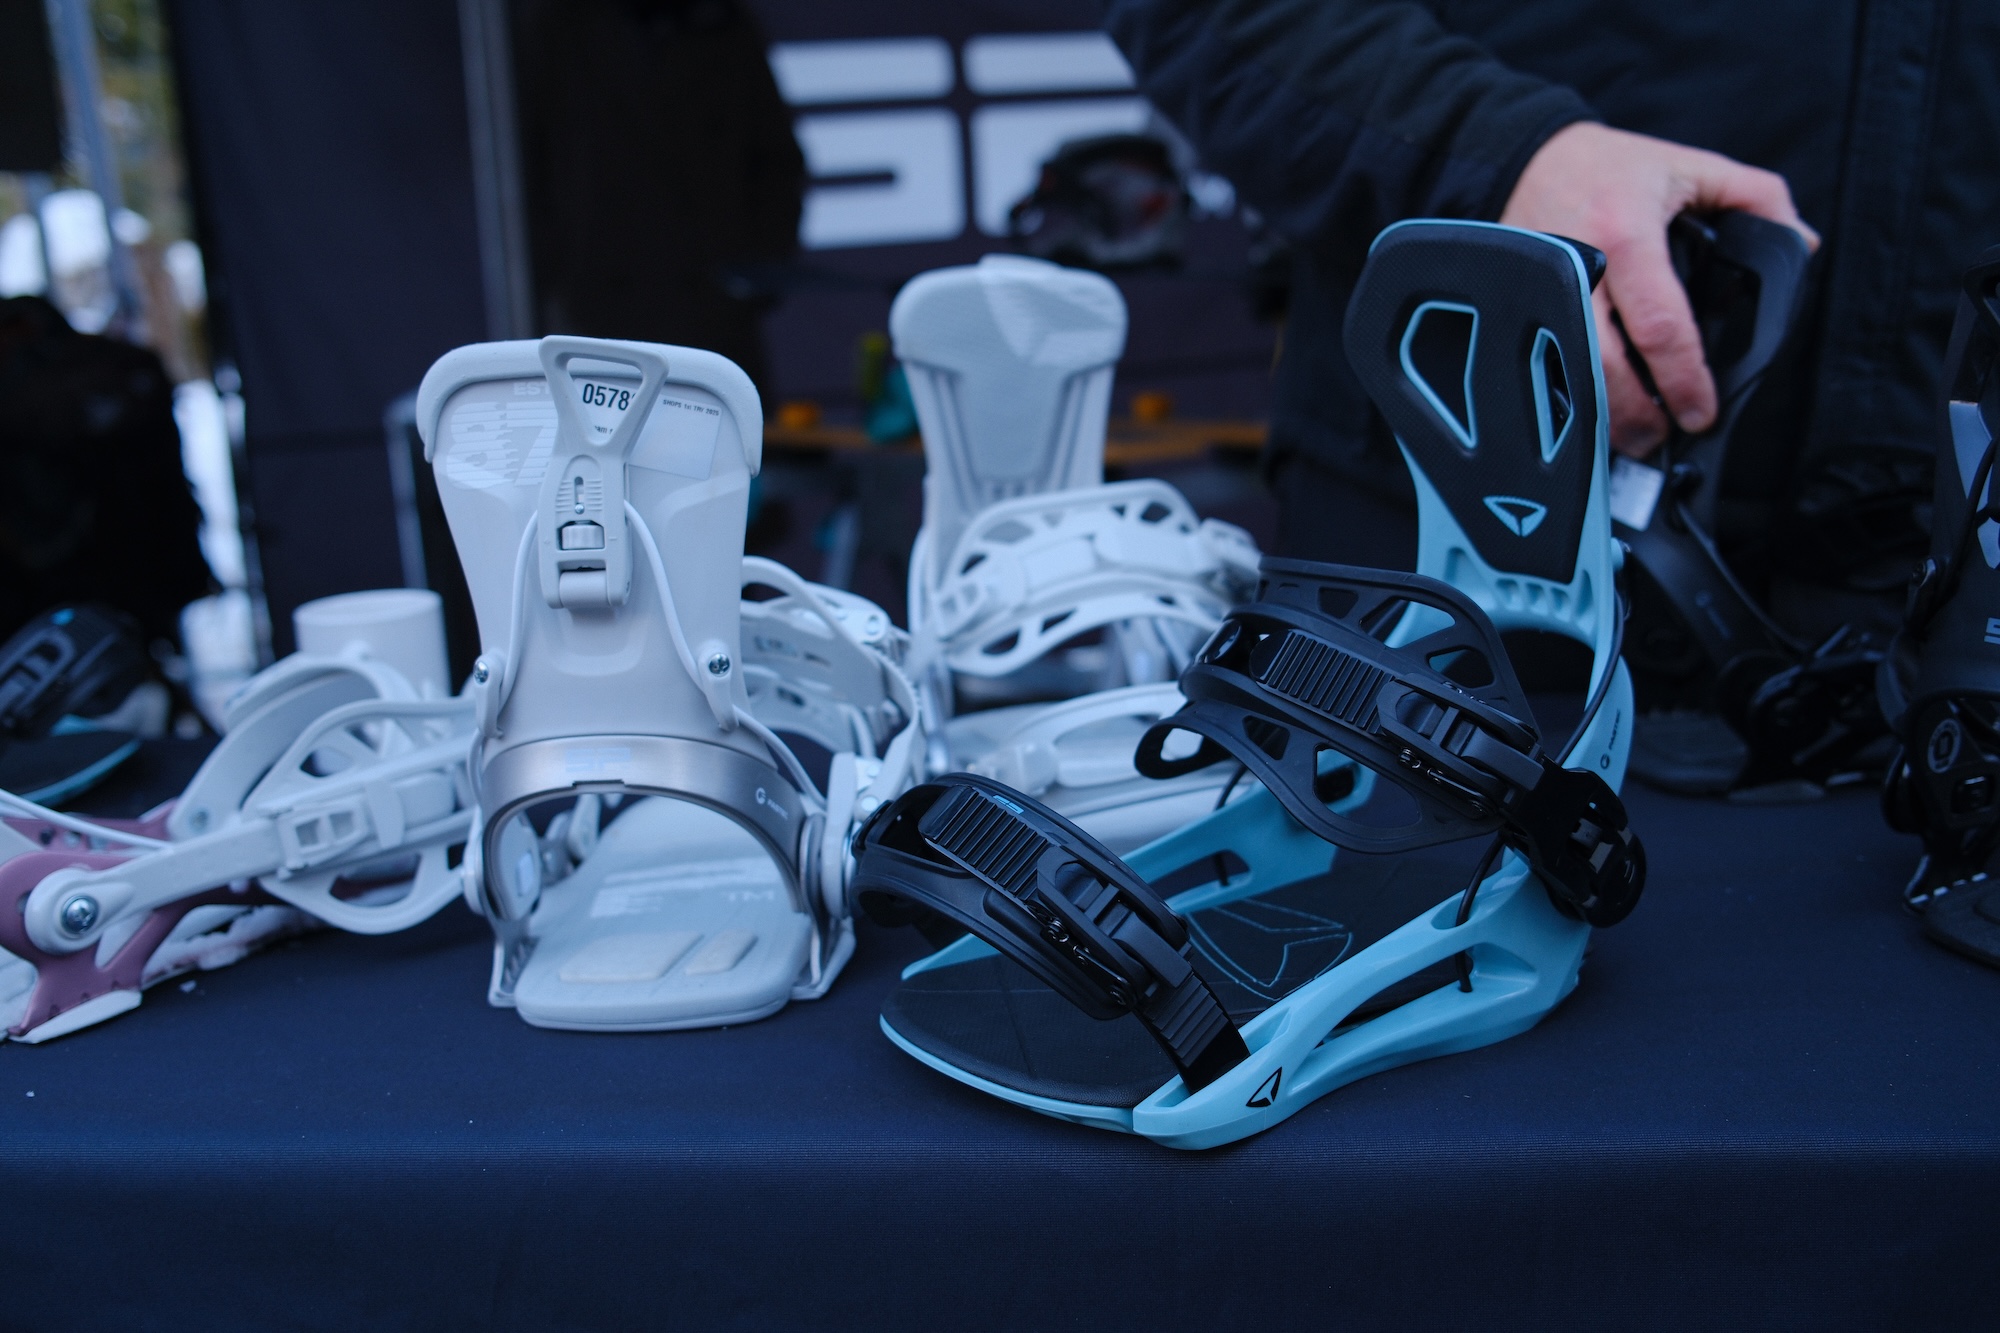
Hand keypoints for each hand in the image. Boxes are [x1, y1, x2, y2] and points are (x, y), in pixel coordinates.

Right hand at [1499, 122, 1818, 456]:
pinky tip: (1593, 409)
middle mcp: (1575, 267)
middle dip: (1638, 414)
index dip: (1684, 379)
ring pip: (1566, 374)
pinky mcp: (1516, 306)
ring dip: (1601, 416)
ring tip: (1634, 434)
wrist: (1528, 158)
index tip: (1701, 412)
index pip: (1661, 326)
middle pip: (1604, 365)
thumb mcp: (1693, 166)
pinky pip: (1540, 363)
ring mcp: (1537, 291)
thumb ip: (1759, 199)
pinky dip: (1569, 394)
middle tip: (1666, 437)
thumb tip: (1799, 248)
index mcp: (1626, 234)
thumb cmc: (1614, 167)